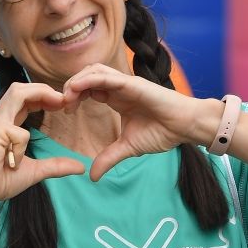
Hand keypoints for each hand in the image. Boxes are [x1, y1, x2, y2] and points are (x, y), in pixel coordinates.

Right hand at [0, 83, 85, 205]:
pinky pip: (19, 133)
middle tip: (64, 100)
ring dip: (38, 95)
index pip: (24, 98)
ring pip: (17, 93)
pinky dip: (22, 147)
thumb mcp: (35, 171)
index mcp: (6, 123)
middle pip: (20, 88)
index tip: (61, 104)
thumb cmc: (0, 180)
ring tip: (56, 103)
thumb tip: (80, 167)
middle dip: (43, 89)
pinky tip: (15, 162)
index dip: (43, 96)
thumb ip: (56, 166)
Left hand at [62, 64, 207, 181]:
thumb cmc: (162, 132)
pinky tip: (76, 89)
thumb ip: (109, 158)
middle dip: (71, 87)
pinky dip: (88, 80)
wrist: (185, 127)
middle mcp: (119, 87)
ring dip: (76, 81)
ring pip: (94, 71)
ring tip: (66, 97)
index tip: (66, 111)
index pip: (88, 88)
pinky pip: (106, 76)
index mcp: (117, 98)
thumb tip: (93, 176)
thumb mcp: (128, 148)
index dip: (74, 96)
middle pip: (87, 76)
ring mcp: (126, 83)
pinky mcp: (133, 84)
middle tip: (62, 104)